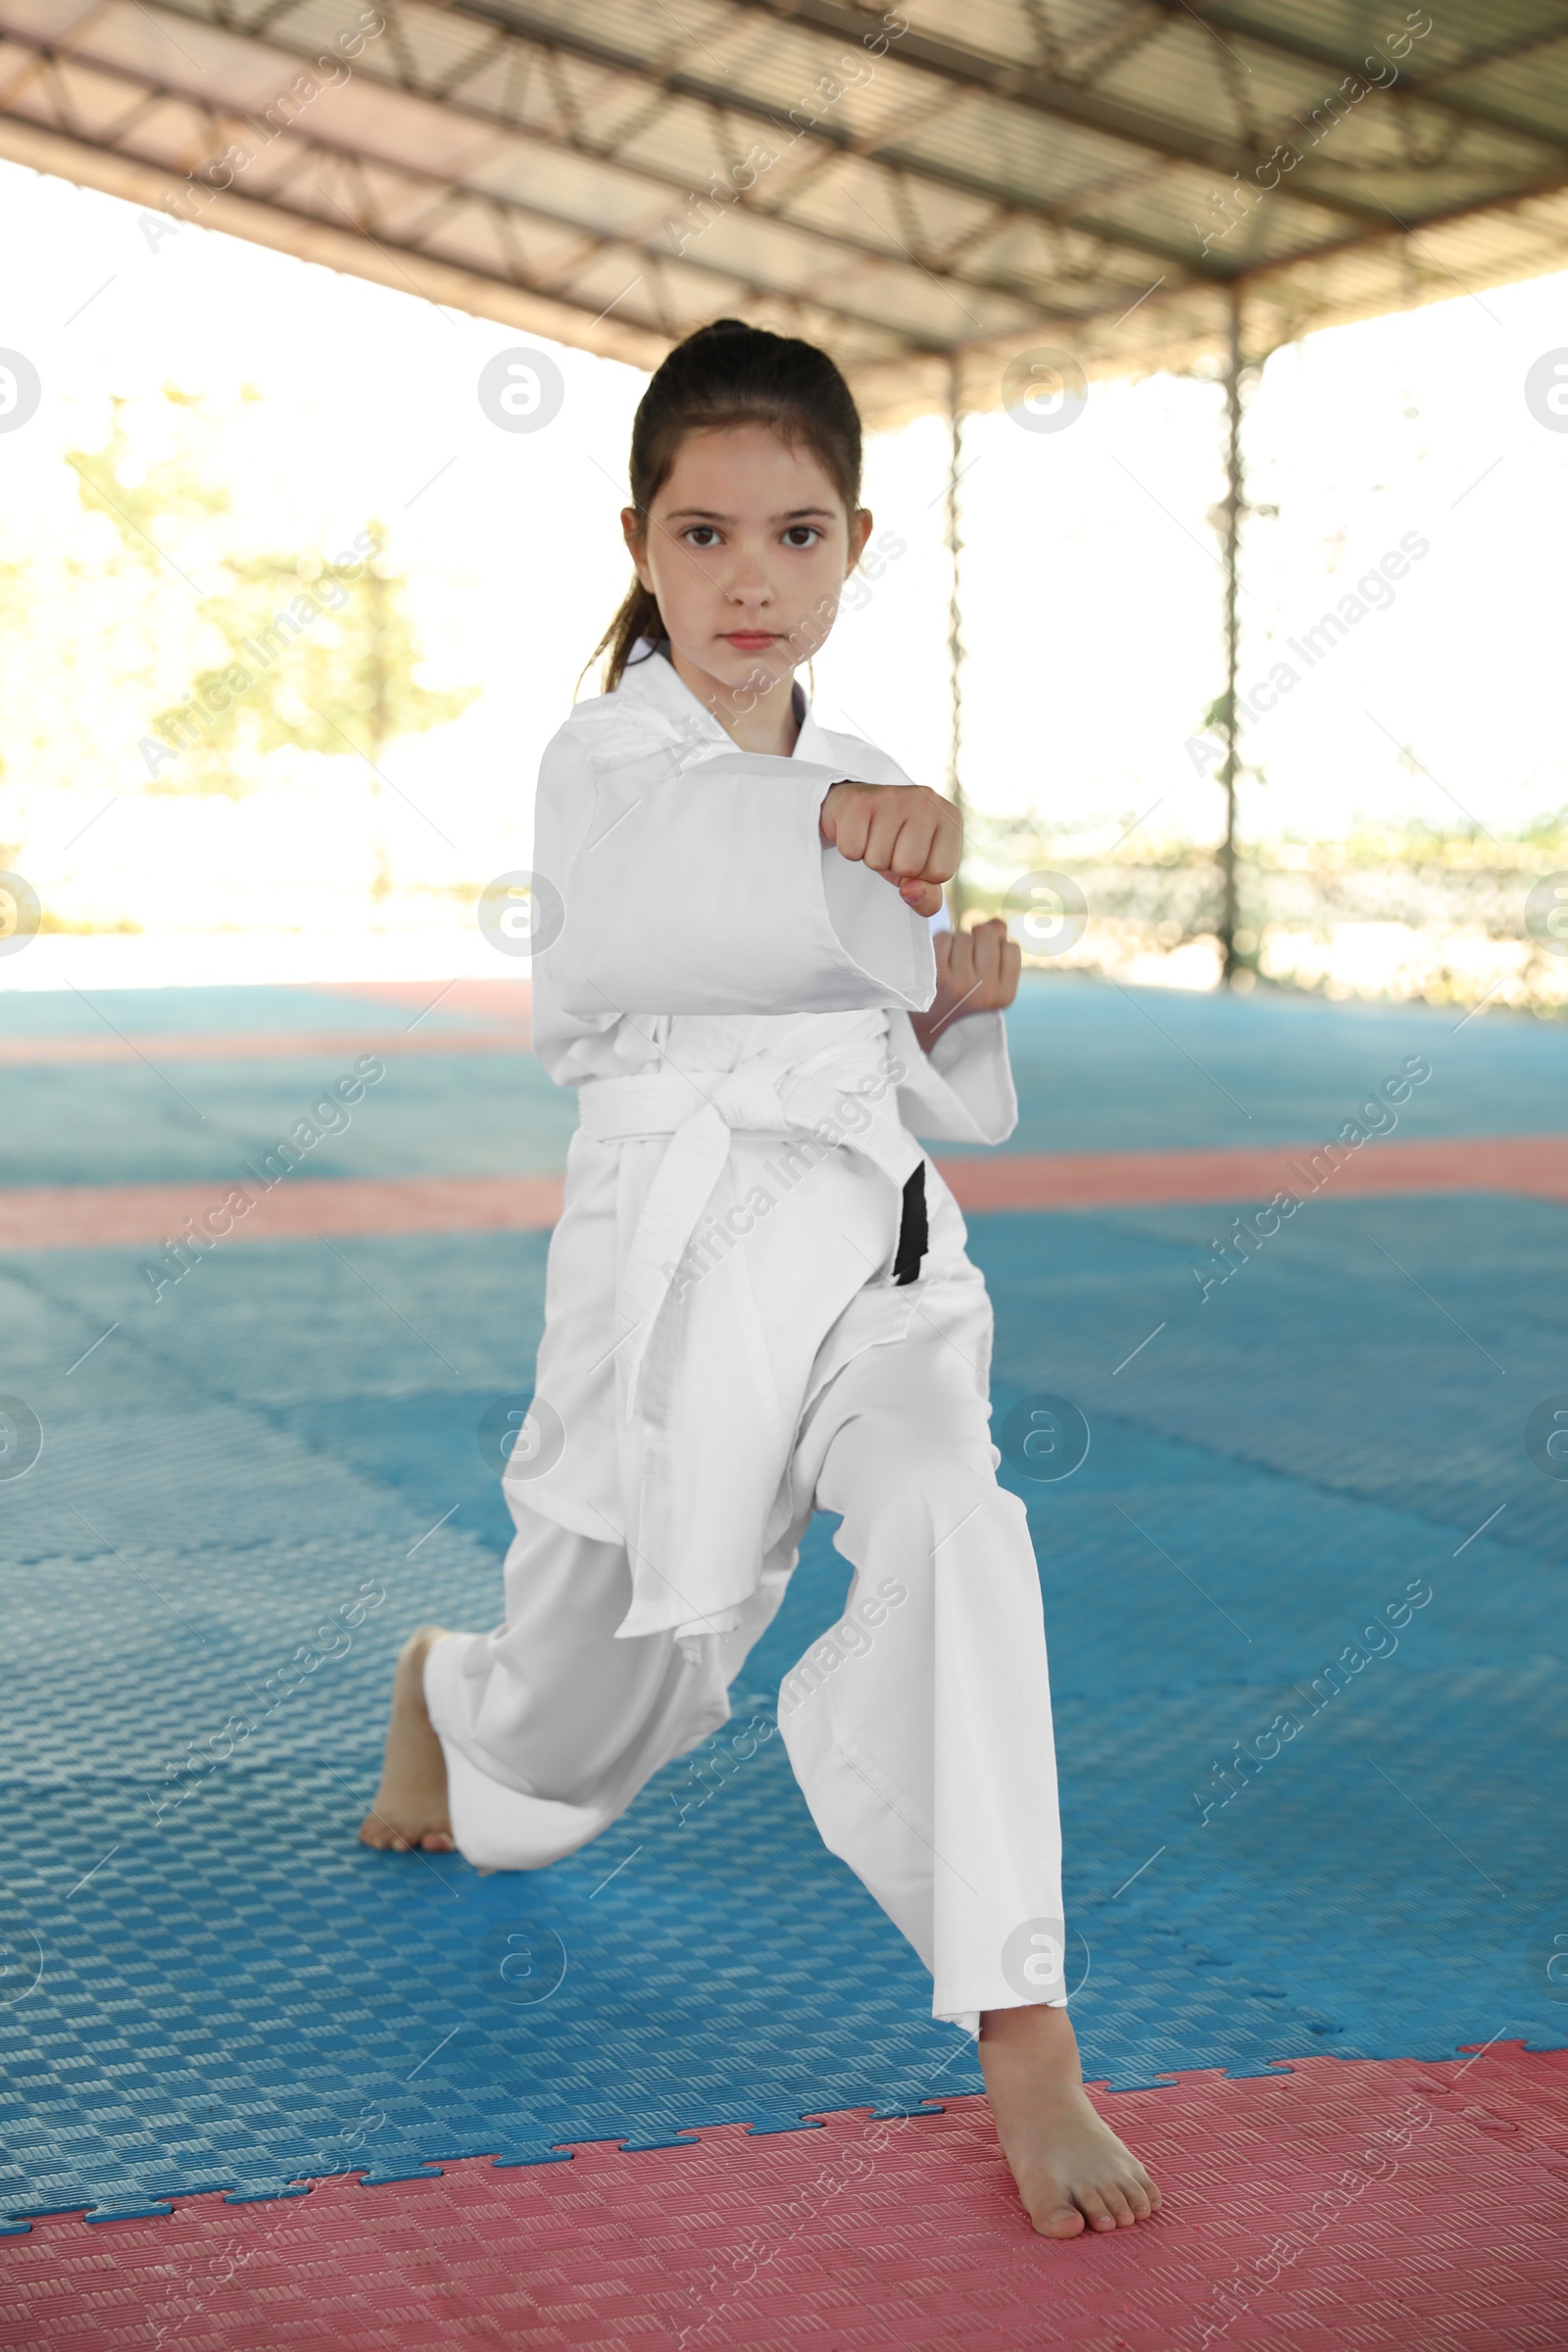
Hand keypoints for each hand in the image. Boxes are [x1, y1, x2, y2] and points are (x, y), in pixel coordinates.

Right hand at [819, 781, 960, 919]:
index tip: (912, 853)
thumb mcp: (921, 873)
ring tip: (873, 836)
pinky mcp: (860, 801)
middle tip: (889, 844)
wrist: (856, 808)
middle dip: (893, 867)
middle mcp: (926, 801)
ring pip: (878, 861)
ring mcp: (893, 797)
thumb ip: (927, 898)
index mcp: (950, 818)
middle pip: (909, 867)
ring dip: (871, 857)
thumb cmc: (895, 841)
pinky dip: (850, 848)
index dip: (921, 875)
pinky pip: (852, 851)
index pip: (941, 873)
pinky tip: (858, 829)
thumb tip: (910, 891)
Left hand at [909, 918, 1019, 1054]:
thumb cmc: (962, 1005)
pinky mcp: (934, 976)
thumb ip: (999, 952)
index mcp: (1004, 995)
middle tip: (966, 960)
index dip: (997, 948)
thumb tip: (996, 923)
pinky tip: (938, 963)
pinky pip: (943, 938)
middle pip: (987, 935)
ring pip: (963, 935)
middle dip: (977, 940)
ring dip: (956, 944)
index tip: (985, 963)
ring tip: (950, 966)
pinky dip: (940, 945)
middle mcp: (984, 990)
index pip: (1011, 947)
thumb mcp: (989, 987)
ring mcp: (959, 983)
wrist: (927, 1033)